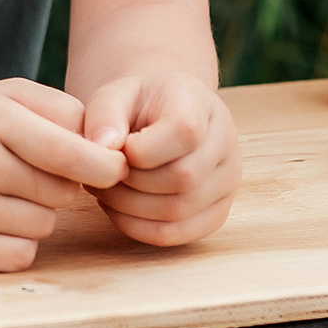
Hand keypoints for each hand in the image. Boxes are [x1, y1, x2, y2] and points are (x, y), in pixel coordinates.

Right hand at [0, 79, 127, 271]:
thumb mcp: (8, 97)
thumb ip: (64, 111)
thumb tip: (111, 154)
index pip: (66, 151)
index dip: (103, 165)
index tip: (118, 169)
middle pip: (61, 192)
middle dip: (60, 185)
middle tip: (27, 172)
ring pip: (43, 225)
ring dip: (37, 213)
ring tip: (1, 193)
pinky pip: (21, 255)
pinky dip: (18, 242)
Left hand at [80, 71, 238, 246]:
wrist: (159, 115)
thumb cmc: (136, 103)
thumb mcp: (116, 93)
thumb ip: (105, 114)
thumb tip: (102, 146)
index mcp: (202, 105)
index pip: (185, 133)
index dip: (141, 149)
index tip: (117, 147)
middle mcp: (225, 144)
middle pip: (182, 178)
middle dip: (130, 181)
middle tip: (102, 173)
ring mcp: (226, 183)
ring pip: (177, 211)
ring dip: (128, 207)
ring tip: (107, 188)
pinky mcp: (215, 213)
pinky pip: (175, 234)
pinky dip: (137, 227)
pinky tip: (118, 208)